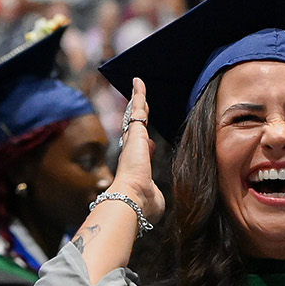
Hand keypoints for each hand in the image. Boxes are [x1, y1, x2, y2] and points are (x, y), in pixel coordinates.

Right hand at [112, 78, 164, 220]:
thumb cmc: (143, 204)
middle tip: (137, 105)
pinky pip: (137, 108)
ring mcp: (133, 140)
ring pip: (135, 115)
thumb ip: (152, 192)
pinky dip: (139, 94)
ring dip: (137, 100)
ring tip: (138, 87)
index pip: (139, 151)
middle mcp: (132, 151)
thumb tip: (152, 193)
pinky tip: (139, 81)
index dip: (142, 144)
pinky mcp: (136, 131)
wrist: (132, 199)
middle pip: (134, 128)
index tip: (146, 141)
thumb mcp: (152, 196)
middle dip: (136, 117)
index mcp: (136, 166)